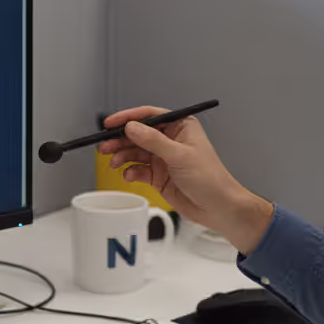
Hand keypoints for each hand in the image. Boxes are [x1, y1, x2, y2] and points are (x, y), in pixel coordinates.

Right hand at [98, 106, 272, 253]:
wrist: (218, 208)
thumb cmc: (210, 179)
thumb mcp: (180, 155)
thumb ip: (153, 141)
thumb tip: (132, 127)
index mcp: (180, 127)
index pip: (149, 116)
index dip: (128, 118)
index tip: (110, 123)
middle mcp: (170, 140)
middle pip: (138, 134)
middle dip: (120, 140)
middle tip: (105, 146)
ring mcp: (163, 158)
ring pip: (135, 152)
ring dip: (122, 156)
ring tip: (113, 162)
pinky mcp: (158, 175)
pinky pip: (138, 170)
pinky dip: (131, 172)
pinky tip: (128, 176)